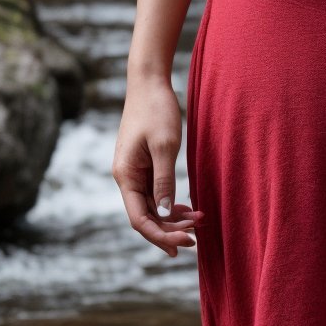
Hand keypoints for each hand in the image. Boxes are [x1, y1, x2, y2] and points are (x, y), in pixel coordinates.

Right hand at [111, 74, 203, 256]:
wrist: (149, 82)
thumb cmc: (156, 109)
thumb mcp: (164, 145)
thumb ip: (164, 180)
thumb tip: (166, 212)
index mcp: (126, 175)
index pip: (139, 219)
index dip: (160, 235)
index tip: (185, 243)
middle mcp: (126, 177)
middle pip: (145, 216)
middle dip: (169, 230)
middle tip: (197, 238)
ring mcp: (134, 171)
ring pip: (152, 206)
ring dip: (173, 218)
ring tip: (198, 222)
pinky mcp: (143, 165)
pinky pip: (155, 193)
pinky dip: (171, 203)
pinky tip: (188, 207)